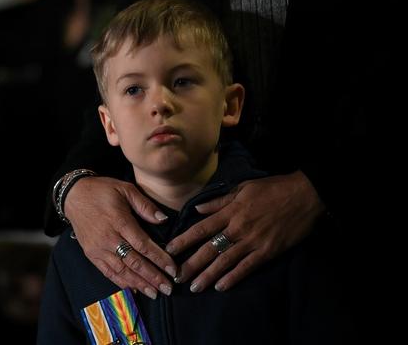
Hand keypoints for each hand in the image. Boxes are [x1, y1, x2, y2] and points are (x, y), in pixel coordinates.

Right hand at [64, 176, 176, 298]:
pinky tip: (134, 289)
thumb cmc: (102, 190)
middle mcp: (108, 238)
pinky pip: (108, 272)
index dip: (159, 259)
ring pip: (122, 271)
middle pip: (134, 262)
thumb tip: (163, 220)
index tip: (172, 269)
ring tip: (154, 293)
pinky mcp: (91, 254)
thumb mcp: (125, 189)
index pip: (143, 245)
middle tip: (168, 288)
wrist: (73, 196)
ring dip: (139, 283)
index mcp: (119, 221)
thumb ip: (145, 205)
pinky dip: (121, 282)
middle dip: (153, 276)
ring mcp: (98, 249)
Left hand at [166, 171, 323, 291]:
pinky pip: (247, 267)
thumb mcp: (242, 188)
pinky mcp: (268, 251)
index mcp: (230, 211)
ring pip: (225, 261)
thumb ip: (218, 201)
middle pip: (209, 249)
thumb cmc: (273, 188)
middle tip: (176, 277)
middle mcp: (238, 228)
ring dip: (208, 276)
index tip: (169, 250)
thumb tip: (197, 209)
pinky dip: (233, 278)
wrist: (305, 195)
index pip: (201, 228)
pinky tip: (220, 287)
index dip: (184, 240)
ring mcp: (253, 241)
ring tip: (194, 287)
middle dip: (191, 264)